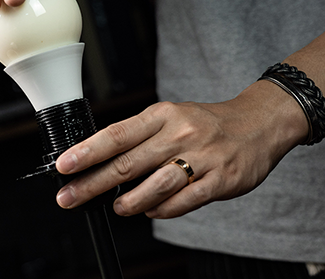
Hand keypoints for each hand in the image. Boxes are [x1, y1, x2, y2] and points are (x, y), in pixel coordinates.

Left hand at [54, 82, 306, 217]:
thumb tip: (101, 161)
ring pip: (155, 185)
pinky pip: (184, 201)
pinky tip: (150, 210)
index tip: (64, 165)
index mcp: (164, 114)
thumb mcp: (172, 117)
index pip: (117, 134)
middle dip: (92, 184)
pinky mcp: (220, 179)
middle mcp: (181, 133)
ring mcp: (202, 157)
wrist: (260, 124)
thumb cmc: (207, 124)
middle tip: (69, 196)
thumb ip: (141, 138)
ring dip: (129, 202)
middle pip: (128, 163)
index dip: (87, 152)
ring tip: (117, 207)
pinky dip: (162, 209)